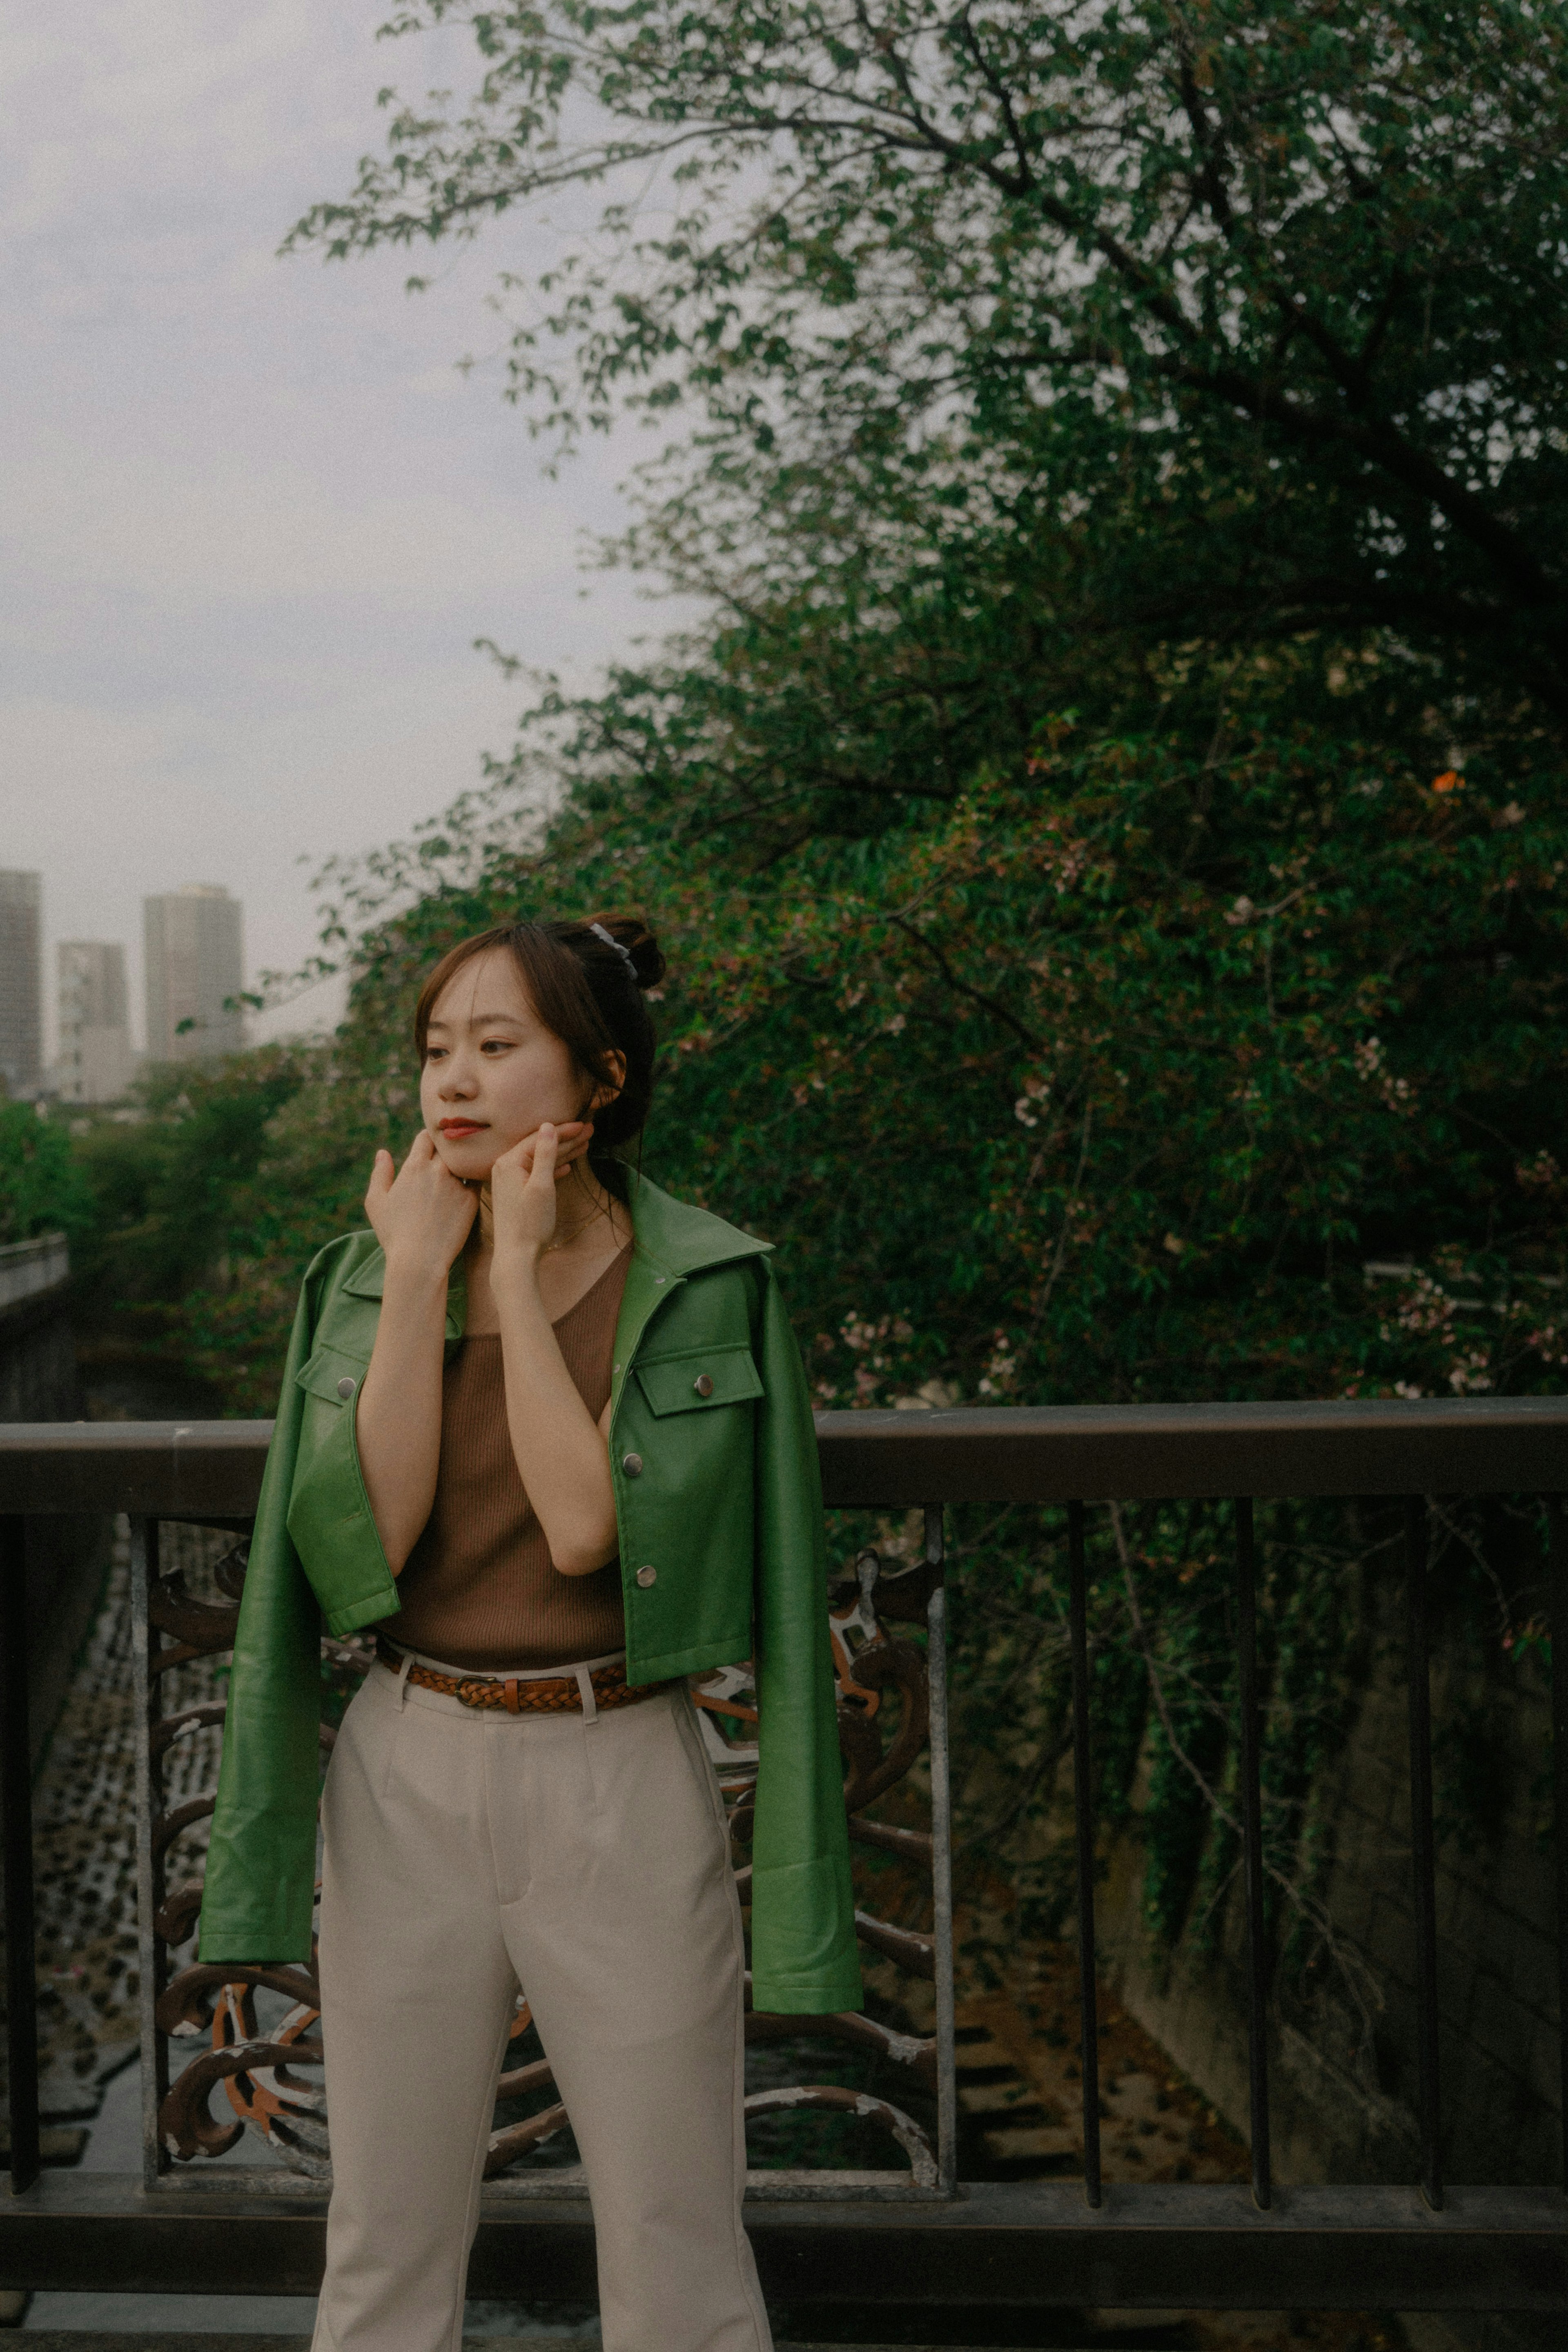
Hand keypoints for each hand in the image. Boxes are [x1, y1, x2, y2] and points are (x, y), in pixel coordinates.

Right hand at [365, 1132, 476, 1278]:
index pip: (426, 1137)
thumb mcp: (376, 1202)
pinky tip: (468, 1188)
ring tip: (460, 1172)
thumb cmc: (393, 1234)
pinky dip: (472, 1181)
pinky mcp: (471, 1200)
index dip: (428, 1140)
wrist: (419, 1260)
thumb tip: (383, 1153)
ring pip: (464, 1163)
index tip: (429, 1148)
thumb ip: (380, 1173)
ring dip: (461, 1165)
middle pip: (448, 1147)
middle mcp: (438, 1170)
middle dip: (447, 1150)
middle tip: (447, 1160)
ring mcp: (457, 1184)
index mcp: (414, 1167)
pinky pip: (476, 1182)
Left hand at [489, 1120, 593, 1267]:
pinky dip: (552, 1169)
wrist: (516, 1256)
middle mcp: (505, 1168)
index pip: (539, 1138)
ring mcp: (509, 1181)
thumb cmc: (530, 1223)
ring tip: (584, 1145)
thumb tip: (548, 1126)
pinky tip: (567, 1167)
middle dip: (566, 1139)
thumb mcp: (542, 1185)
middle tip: (589, 1130)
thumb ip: (545, 1154)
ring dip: (562, 1153)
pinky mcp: (515, 1193)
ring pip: (539, 1161)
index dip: (563, 1130)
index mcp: (509, 1162)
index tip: (584, 1125)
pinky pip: (536, 1174)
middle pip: (539, 1147)